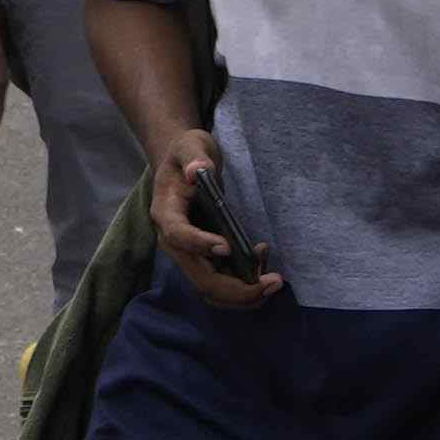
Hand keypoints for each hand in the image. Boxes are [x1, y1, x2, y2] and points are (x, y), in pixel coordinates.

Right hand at [143, 133, 288, 308]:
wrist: (184, 166)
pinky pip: (222, 283)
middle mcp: (173, 242)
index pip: (178, 235)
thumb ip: (193, 156)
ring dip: (244, 294)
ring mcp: (189, 254)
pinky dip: (245, 284)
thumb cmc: (187, 154)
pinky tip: (262, 261)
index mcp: (165, 213)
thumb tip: (195, 172)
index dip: (200, 245)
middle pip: (200, 278)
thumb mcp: (190, 145)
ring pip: (212, 289)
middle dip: (236, 289)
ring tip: (274, 280)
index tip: (228, 248)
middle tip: (273, 282)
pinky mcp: (204, 259)